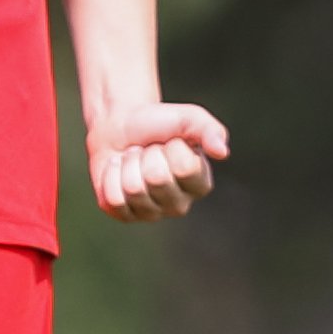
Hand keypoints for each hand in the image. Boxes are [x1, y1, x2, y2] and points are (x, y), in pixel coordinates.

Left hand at [87, 101, 227, 220]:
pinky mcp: (124, 215)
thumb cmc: (159, 123)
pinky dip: (110, 175)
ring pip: (133, 189)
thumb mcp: (189, 118)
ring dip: (127, 164)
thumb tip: (222, 152)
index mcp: (200, 184)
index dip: (171, 147)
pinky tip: (118, 170)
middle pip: (156, 179)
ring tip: (133, 159)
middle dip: (146, 155)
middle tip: (147, 150)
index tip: (169, 142)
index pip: (184, 168)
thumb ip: (209, 130)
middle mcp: (179, 205)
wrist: (119, 125)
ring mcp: (152, 213)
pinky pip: (113, 199)